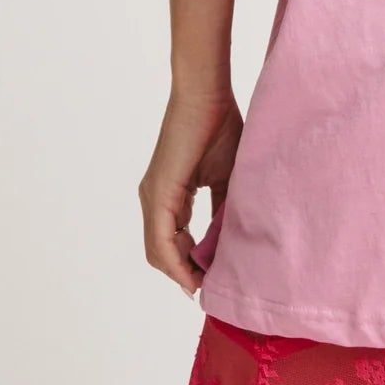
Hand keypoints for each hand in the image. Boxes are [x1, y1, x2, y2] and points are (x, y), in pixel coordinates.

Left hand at [139, 90, 241, 293]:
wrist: (207, 96)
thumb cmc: (219, 128)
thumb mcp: (227, 179)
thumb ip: (224, 209)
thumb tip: (231, 240)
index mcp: (169, 196)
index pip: (173, 243)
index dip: (190, 266)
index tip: (214, 280)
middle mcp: (154, 199)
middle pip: (162, 254)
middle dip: (186, 274)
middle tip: (212, 288)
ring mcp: (153, 197)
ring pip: (159, 252)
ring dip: (182, 273)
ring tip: (207, 285)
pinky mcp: (159, 193)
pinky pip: (162, 240)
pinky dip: (177, 261)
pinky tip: (194, 274)